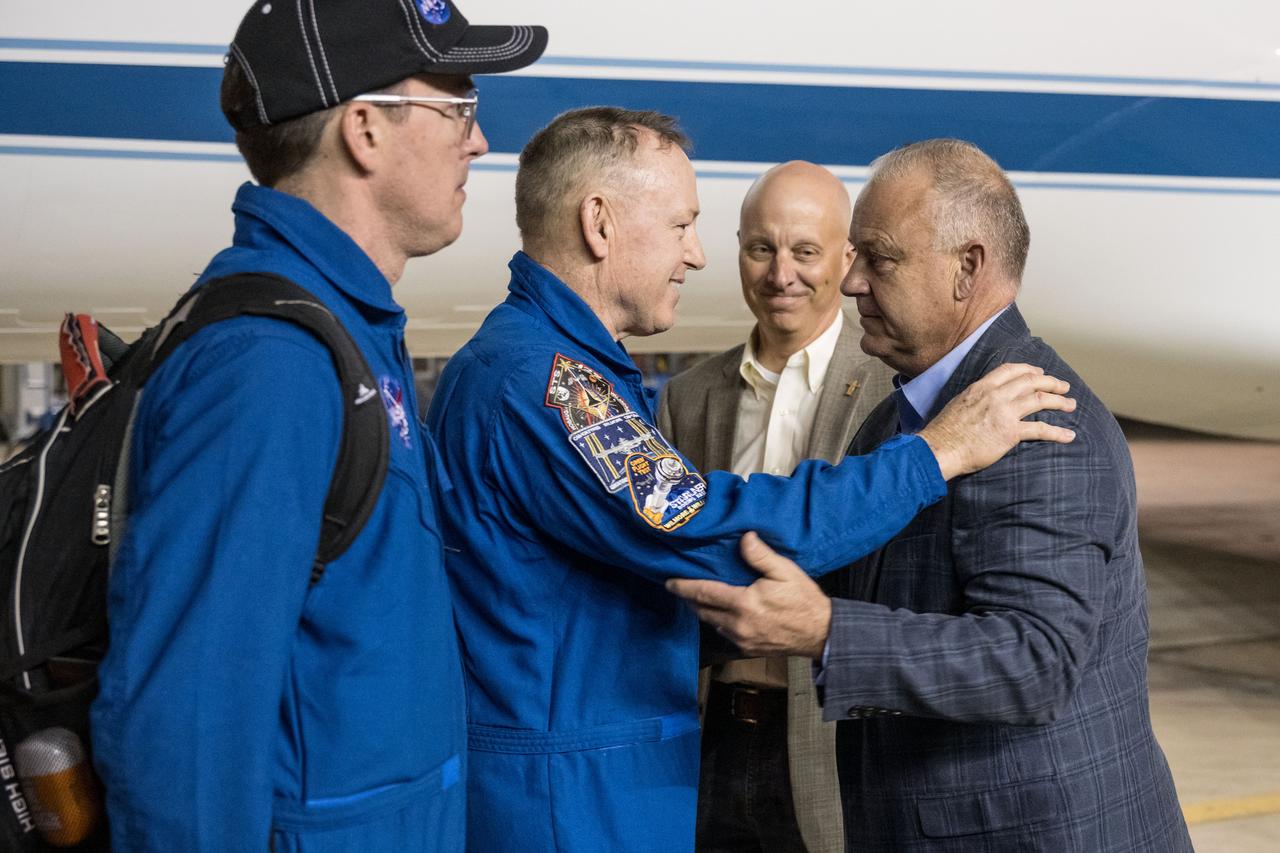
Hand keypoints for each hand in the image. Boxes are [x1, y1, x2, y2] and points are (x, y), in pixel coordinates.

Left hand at [665, 532, 830, 658]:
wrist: (822, 633)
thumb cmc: (804, 601)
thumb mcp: (785, 572)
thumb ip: (761, 555)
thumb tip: (744, 538)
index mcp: (743, 604)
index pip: (704, 594)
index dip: (684, 587)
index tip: (669, 582)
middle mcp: (737, 625)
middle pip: (703, 611)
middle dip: (689, 599)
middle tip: (679, 588)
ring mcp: (742, 639)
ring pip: (712, 623)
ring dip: (703, 611)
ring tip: (698, 598)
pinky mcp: (748, 648)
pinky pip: (725, 633)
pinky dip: (718, 621)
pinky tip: (721, 612)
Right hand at [919, 363, 1075, 479]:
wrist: (940, 449)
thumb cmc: (944, 431)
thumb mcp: (958, 404)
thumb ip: (975, 399)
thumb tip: (982, 402)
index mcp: (981, 387)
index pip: (1010, 370)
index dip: (1029, 369)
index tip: (1039, 372)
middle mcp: (995, 395)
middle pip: (1030, 381)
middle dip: (1050, 382)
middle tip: (1063, 386)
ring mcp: (1004, 413)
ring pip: (1039, 399)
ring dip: (1059, 401)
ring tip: (1071, 404)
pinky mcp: (1009, 433)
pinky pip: (1040, 429)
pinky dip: (1057, 432)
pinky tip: (1069, 436)